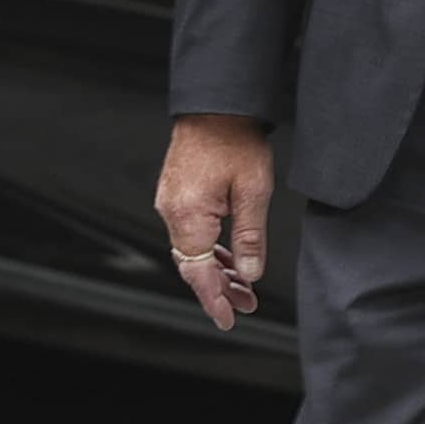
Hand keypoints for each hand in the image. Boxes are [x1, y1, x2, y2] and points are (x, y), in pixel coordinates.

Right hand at [154, 113, 274, 329]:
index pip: (199, 272)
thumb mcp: (253, 191)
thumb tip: (249, 273)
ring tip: (243, 285)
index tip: (227, 318)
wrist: (217, 104)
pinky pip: (190, 232)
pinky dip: (209, 249)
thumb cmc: (234, 139)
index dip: (214, 299)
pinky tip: (228, 257)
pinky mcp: (176, 194)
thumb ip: (250, 237)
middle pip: (193, 265)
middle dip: (218, 289)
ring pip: (192, 250)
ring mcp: (171, 202)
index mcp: (188, 215)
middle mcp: (172, 211)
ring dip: (216, 270)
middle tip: (245, 304)